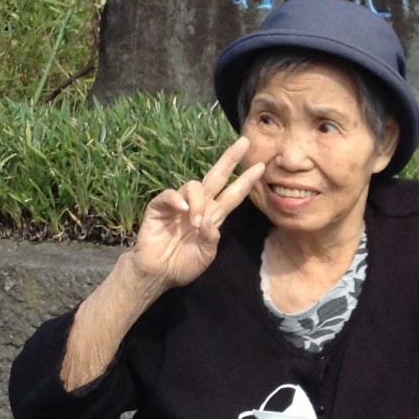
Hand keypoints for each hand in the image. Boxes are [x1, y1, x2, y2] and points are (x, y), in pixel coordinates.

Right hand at [129, 137, 264, 290]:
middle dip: (230, 160)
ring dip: (199, 202)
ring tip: (196, 223)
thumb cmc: (183, 265)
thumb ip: (210, 238)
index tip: (260, 167)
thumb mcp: (205, 255)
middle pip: (216, 177)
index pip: (232, 194)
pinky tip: (182, 209)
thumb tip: (208, 222)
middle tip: (244, 144)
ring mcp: (179, 205)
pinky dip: (177, 199)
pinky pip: (169, 195)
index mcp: (213, 216)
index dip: (245, 181)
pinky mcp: (159, 208)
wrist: (158, 275)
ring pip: (194, 186)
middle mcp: (198, 206)